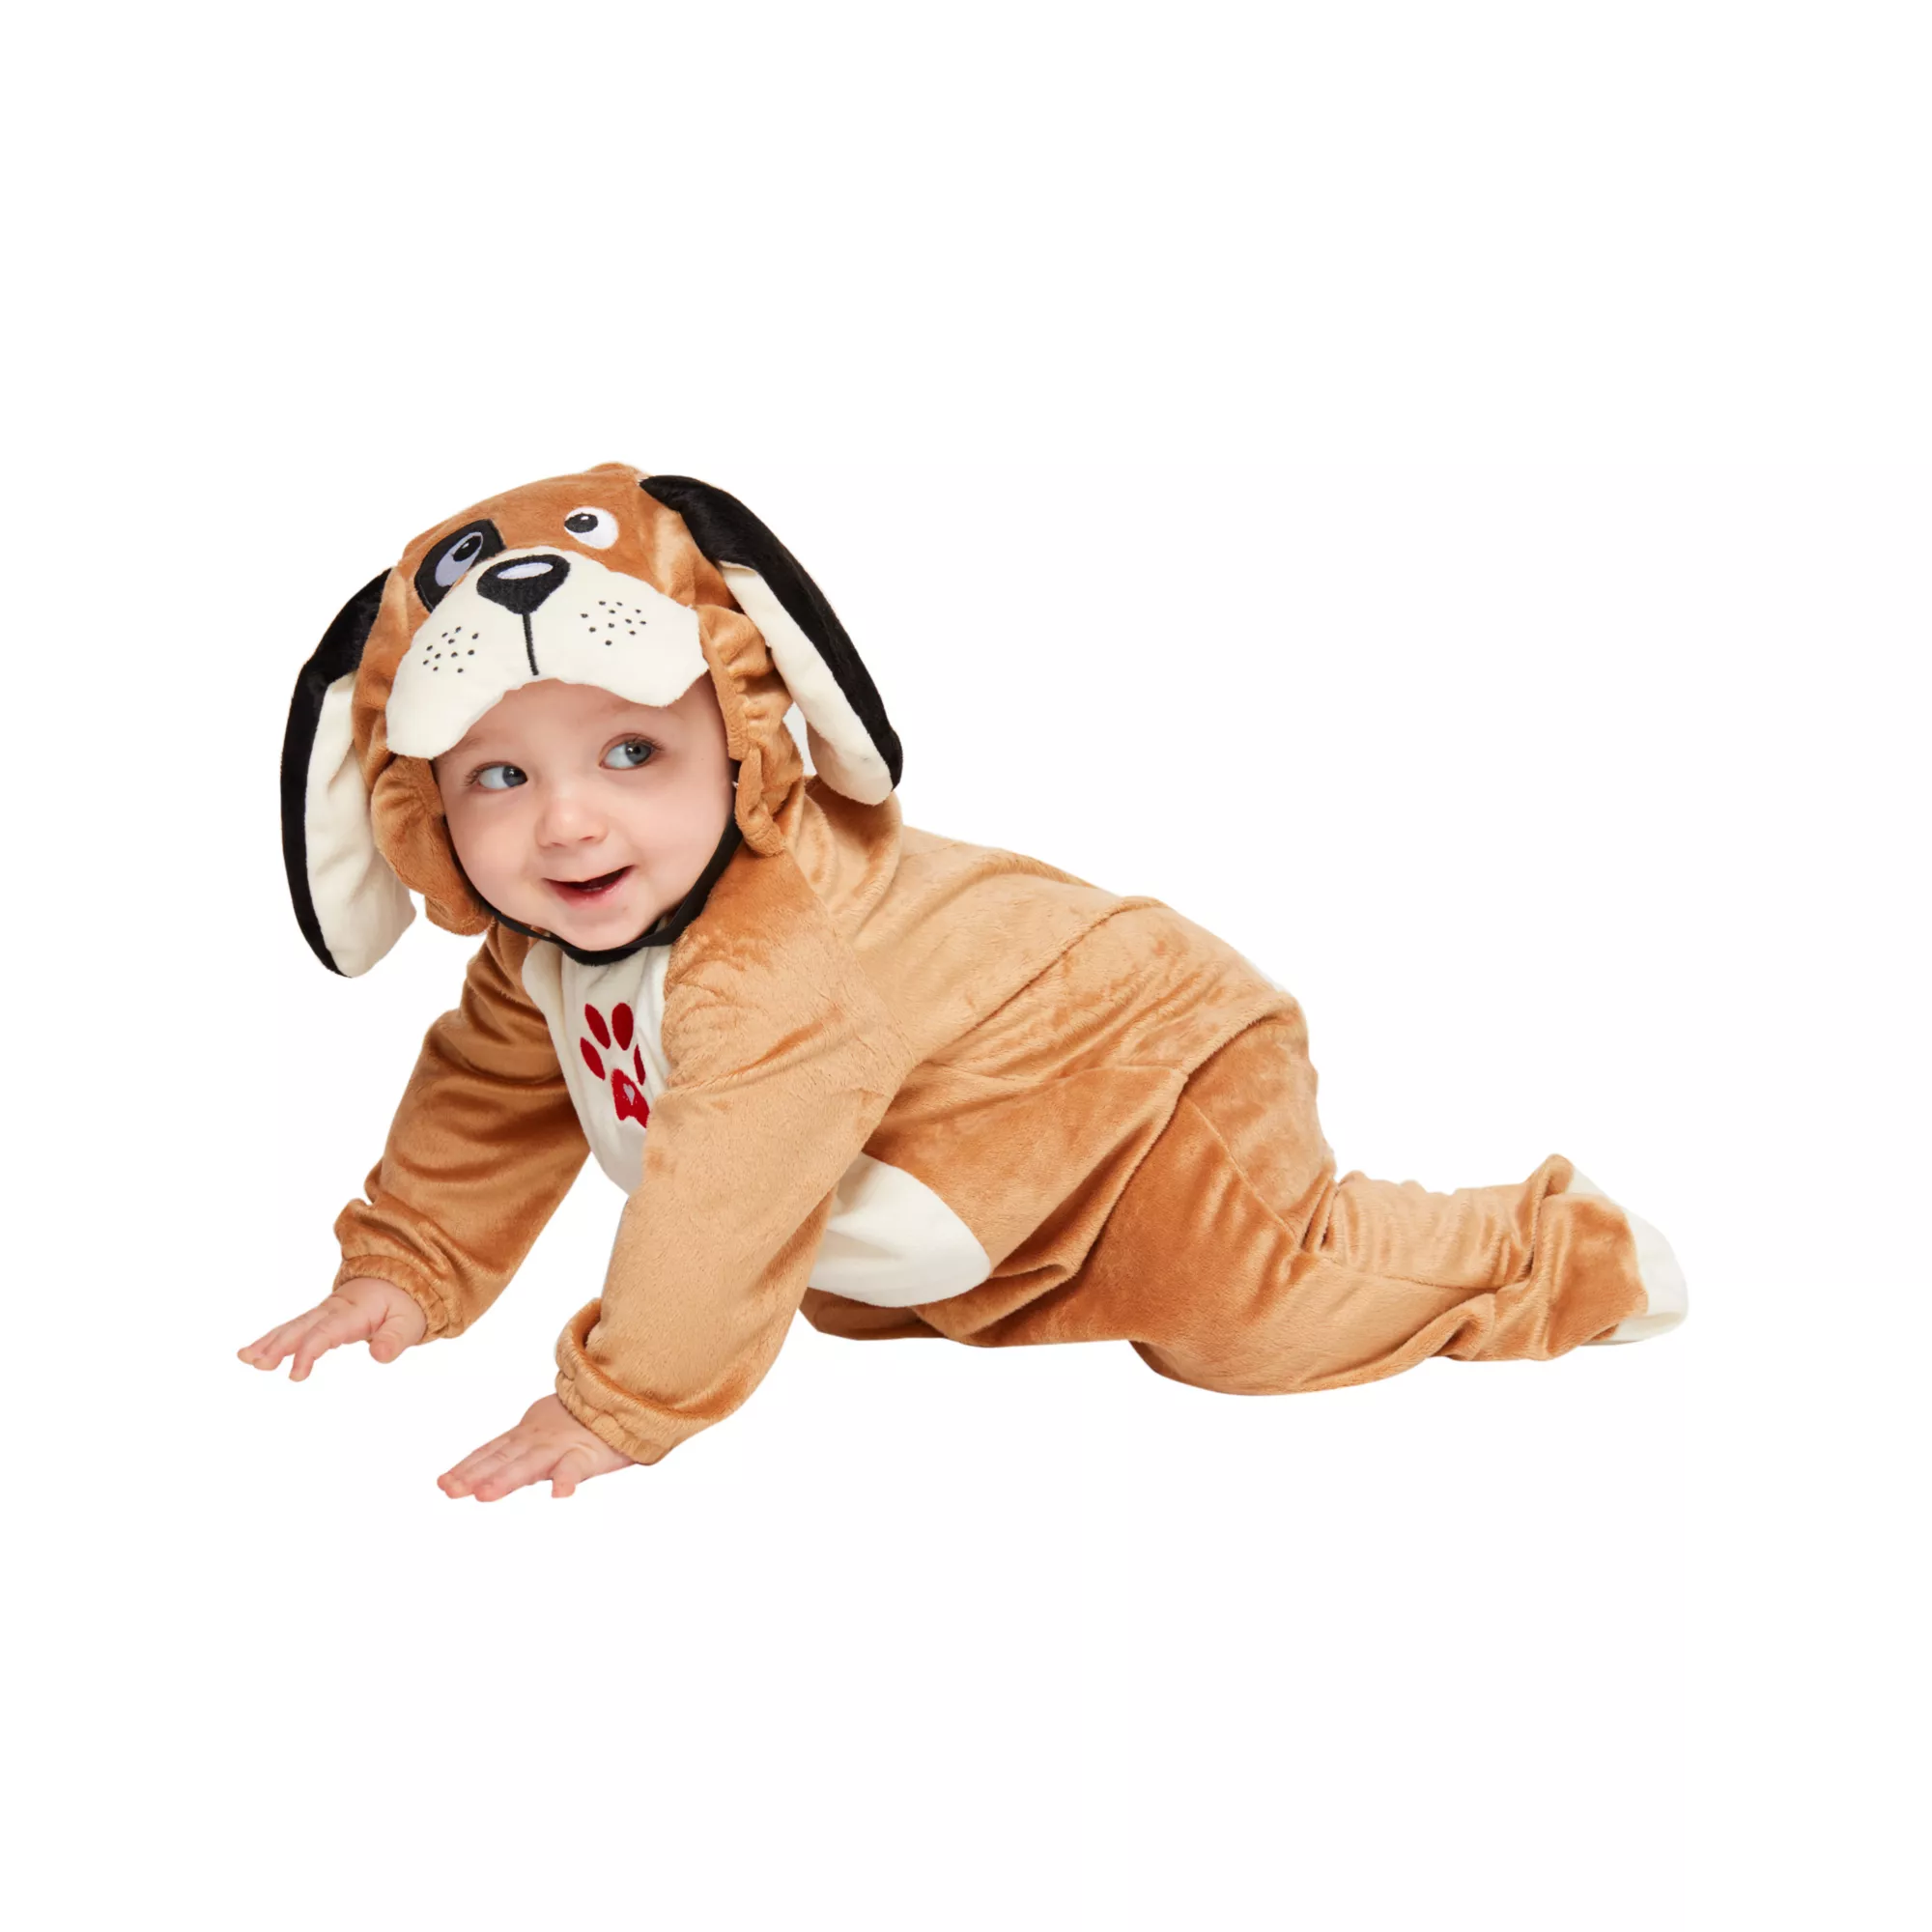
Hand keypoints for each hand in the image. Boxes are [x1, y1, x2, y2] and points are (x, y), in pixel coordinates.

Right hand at [237, 1276, 428, 1380]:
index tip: (295, 1376)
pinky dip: (272, 1339)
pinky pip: (293, 1328)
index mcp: (354, 1311)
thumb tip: (378, 1356)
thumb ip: (394, 1339)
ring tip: (245, 1359)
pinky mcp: (319, 1318)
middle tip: (258, 1364)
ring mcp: (323, 1312)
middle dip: (278, 1345)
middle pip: (301, 1327)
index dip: (309, 1352)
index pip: (326, 1333)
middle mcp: (333, 1309)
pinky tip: (251, 1354)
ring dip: (268, 1342)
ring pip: (292, 1326)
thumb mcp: (409, 1323)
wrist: (400, 1280)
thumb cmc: (404, 1305)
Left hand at [438, 1395, 635, 1500]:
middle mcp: (538, 1440)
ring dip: (508, 1478)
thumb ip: (520, 1451)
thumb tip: (487, 1475)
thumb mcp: (544, 1432)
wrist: (619, 1396)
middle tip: (450, 1491)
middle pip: (503, 1459)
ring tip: (485, 1495)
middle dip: (475, 1475)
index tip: (442, 1484)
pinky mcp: (589, 1454)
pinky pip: (577, 1468)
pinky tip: (559, 1494)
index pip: (491, 1452)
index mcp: (527, 1436)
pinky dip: (567, 1479)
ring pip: (531, 1463)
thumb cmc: (582, 1422)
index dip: (466, 1467)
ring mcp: (562, 1446)